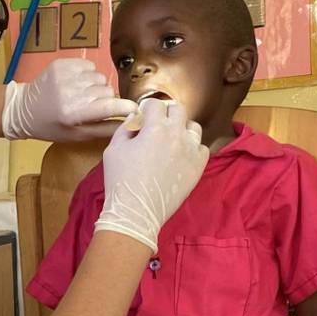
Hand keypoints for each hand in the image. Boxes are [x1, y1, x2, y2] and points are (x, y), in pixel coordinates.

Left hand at [2, 58, 136, 141]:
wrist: (23, 109)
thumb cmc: (51, 127)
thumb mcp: (77, 135)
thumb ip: (105, 129)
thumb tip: (130, 122)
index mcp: (74, 112)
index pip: (110, 105)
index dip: (126, 107)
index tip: (133, 109)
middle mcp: (70, 91)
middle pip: (107, 90)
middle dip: (106, 99)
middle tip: (93, 107)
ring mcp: (65, 74)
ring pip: (100, 77)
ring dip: (96, 86)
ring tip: (83, 95)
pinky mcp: (62, 63)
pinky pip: (89, 66)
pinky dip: (88, 75)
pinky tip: (77, 84)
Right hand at [95, 100, 207, 251]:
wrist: (137, 211)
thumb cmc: (120, 179)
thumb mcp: (113, 148)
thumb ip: (125, 127)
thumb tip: (136, 118)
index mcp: (155, 128)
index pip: (155, 104)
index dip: (147, 108)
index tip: (143, 115)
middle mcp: (176, 135)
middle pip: (178, 110)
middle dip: (166, 113)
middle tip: (157, 124)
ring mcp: (190, 151)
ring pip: (193, 127)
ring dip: (182, 128)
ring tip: (172, 139)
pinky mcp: (198, 167)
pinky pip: (202, 148)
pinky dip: (193, 148)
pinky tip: (181, 155)